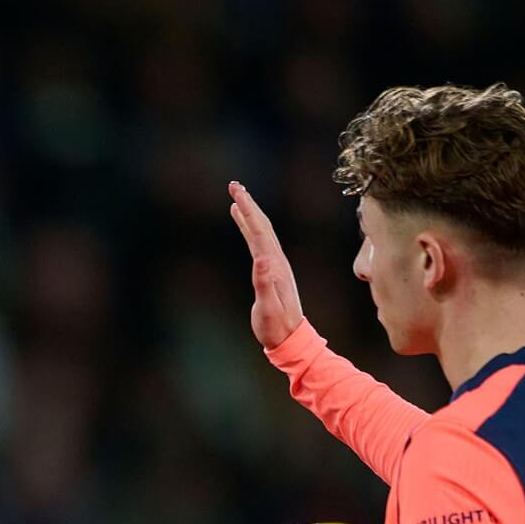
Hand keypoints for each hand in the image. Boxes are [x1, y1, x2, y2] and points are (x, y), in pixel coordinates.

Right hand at [228, 181, 305, 349]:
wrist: (290, 338)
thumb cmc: (276, 326)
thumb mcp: (269, 308)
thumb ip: (265, 284)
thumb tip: (261, 259)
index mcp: (274, 266)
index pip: (259, 231)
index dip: (247, 211)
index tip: (236, 193)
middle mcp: (276, 260)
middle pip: (261, 225)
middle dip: (248, 203)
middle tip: (234, 185)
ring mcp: (274, 264)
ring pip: (260, 231)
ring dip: (248, 212)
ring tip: (236, 196)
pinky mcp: (270, 270)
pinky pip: (257, 242)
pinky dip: (248, 227)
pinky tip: (241, 220)